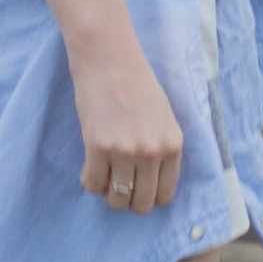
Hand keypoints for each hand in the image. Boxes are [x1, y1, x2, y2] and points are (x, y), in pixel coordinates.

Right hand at [70, 36, 182, 212]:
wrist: (109, 58)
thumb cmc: (136, 83)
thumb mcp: (165, 117)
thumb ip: (163, 148)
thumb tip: (154, 183)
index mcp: (173, 145)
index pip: (165, 196)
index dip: (149, 195)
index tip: (138, 187)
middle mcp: (152, 152)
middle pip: (141, 203)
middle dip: (128, 200)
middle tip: (118, 184)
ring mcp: (125, 151)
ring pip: (116, 200)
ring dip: (108, 192)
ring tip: (104, 173)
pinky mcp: (97, 147)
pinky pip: (92, 184)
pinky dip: (89, 179)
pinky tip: (90, 164)